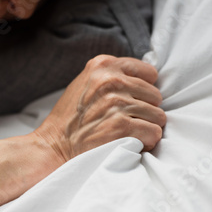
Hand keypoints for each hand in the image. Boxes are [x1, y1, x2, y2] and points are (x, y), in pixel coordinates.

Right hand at [34, 55, 165, 161]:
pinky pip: (154, 133)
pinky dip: (146, 142)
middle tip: (127, 122)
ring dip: (146, 128)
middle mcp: (111, 79)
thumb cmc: (70, 119)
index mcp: (103, 65)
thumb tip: (147, 81)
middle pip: (155, 96)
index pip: (149, 73)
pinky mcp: (122, 125)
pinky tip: (130, 143)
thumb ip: (111, 77)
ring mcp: (117, 102)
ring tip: (126, 134)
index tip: (131, 104)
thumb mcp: (85, 84)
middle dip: (145, 111)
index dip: (143, 92)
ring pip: (158, 116)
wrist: (53, 146)